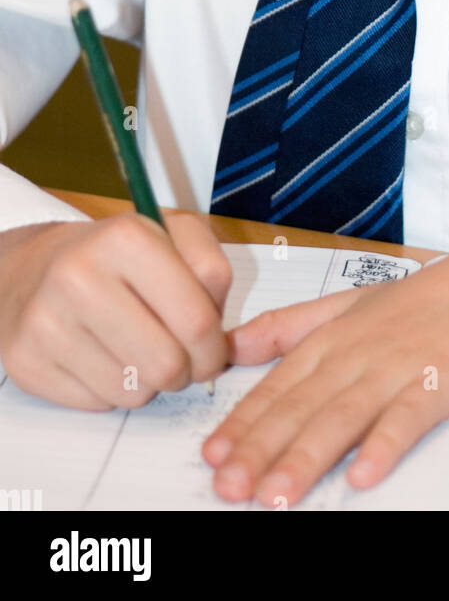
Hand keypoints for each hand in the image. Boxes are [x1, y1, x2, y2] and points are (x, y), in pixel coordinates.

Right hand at [0, 213, 231, 406]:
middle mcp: (79, 276)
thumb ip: (214, 272)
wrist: (36, 268)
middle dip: (186, 371)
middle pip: (167, 364)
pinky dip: (112, 391)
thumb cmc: (119, 255)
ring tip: (138, 350)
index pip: (197, 319)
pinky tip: (103, 358)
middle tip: (181, 360)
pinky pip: (98, 404)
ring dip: (148, 382)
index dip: (216, 346)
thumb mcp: (174, 235)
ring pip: (135, 392)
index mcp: (125, 238)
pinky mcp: (27, 362)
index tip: (213, 349)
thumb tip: (228, 337)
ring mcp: (48, 322)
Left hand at [201, 236, 448, 505]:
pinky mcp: (438, 382)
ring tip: (277, 496)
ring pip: (342, 417)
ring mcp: (396, 369)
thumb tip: (232, 345)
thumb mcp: (347, 303)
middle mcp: (355, 355)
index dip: (243, 423)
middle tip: (229, 489)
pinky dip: (384, 445)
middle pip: (301, 407)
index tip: (213, 457)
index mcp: (331, 338)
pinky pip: (407, 418)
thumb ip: (288, 326)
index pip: (276, 386)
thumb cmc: (423, 300)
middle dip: (260, 450)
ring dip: (307, 457)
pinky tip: (363, 475)